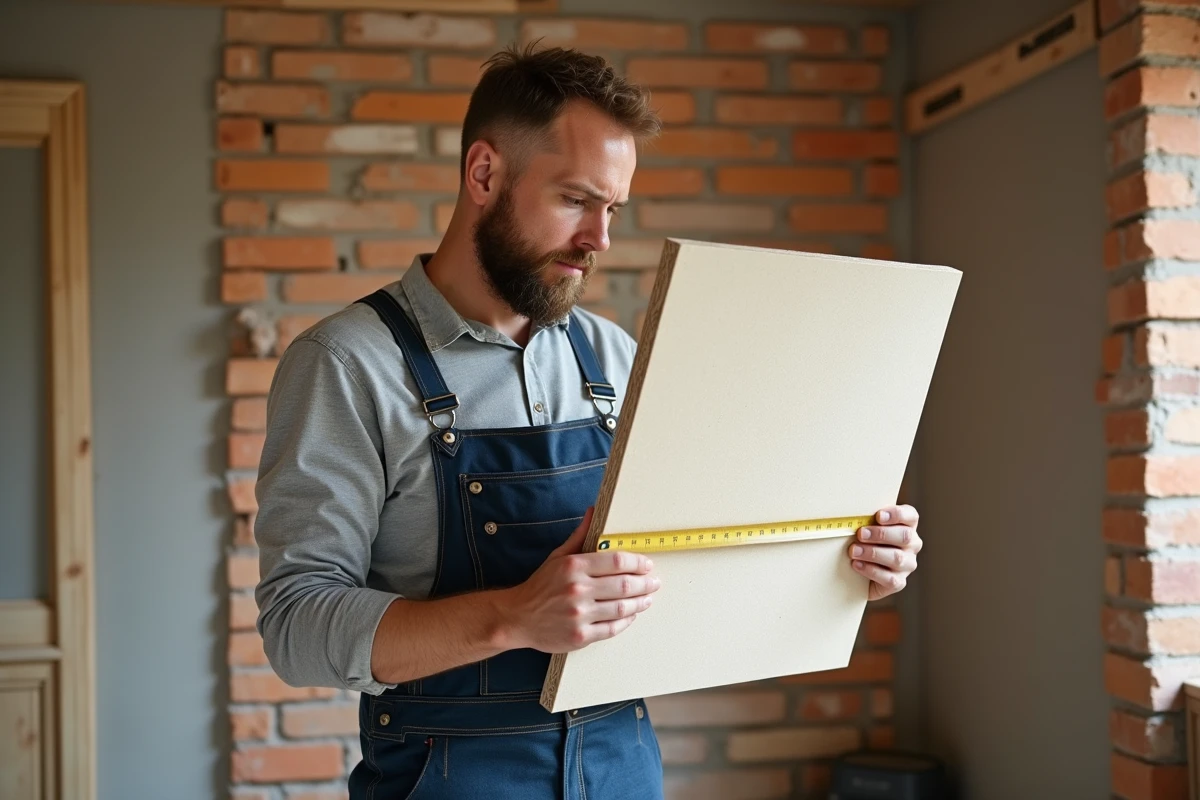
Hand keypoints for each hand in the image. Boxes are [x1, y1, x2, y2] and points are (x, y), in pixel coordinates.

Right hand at [500, 507, 660, 653]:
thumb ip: (580, 535)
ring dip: (640, 603)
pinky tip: (632, 614)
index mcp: (574, 567)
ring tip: (648, 598)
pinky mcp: (581, 636)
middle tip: (654, 582)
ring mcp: (580, 615)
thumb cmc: (541, 586)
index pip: (617, 562)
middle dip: (645, 584)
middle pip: (624, 585)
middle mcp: (577, 590)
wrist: (517, 617)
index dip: (638, 563)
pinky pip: (612, 628)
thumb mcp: (558, 556)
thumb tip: (594, 510)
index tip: (647, 564)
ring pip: (622, 608)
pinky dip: (627, 621)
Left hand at [849, 504, 920, 600]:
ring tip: (854, 551)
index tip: (878, 515)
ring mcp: (907, 564)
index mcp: (907, 526)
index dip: (896, 514)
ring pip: (897, 558)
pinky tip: (857, 565)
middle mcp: (912, 544)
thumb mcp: (866, 528)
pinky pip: (889, 578)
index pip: (910, 516)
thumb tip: (853, 516)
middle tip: (861, 534)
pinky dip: (871, 570)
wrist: (858, 575)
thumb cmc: (863, 543)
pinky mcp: (899, 582)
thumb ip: (866, 519)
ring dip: (873, 553)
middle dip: (881, 534)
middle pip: (904, 536)